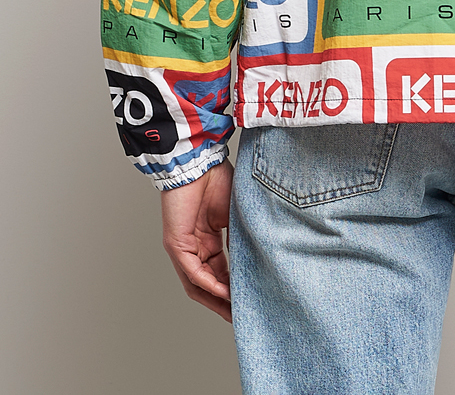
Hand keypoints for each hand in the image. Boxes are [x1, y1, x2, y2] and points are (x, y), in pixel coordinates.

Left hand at [161, 159, 233, 321]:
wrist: (199, 162)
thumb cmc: (217, 180)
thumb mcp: (235, 215)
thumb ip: (239, 239)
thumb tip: (254, 261)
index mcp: (207, 241)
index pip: (220, 273)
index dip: (234, 289)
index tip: (249, 301)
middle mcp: (193, 249)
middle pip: (207, 285)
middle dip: (225, 303)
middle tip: (241, 317)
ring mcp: (183, 249)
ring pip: (198, 284)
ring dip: (216, 300)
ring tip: (234, 312)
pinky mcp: (176, 245)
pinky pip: (194, 272)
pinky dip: (210, 284)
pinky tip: (226, 292)